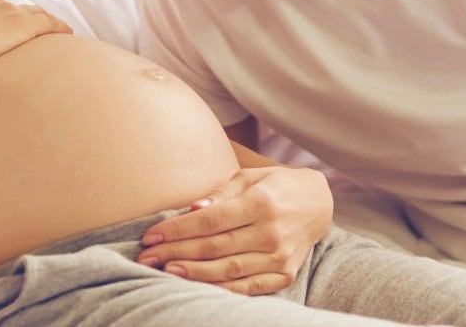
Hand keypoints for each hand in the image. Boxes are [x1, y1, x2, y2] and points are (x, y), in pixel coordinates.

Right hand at [0, 0, 71, 74]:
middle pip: (6, 6)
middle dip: (12, 16)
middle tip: (18, 30)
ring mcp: (6, 11)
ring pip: (30, 13)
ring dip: (39, 22)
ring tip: (49, 31)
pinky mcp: (22, 26)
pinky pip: (48, 24)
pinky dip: (58, 28)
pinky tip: (67, 34)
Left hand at [136, 166, 332, 294]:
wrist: (319, 203)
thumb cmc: (275, 185)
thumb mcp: (250, 177)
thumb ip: (221, 193)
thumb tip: (193, 209)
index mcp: (260, 203)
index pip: (210, 221)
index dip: (177, 230)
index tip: (151, 236)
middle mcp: (271, 232)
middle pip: (214, 247)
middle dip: (175, 252)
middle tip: (146, 257)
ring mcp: (279, 257)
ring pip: (228, 270)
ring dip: (193, 273)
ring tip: (165, 271)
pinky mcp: (285, 275)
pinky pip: (248, 287)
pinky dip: (221, 289)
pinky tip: (197, 285)